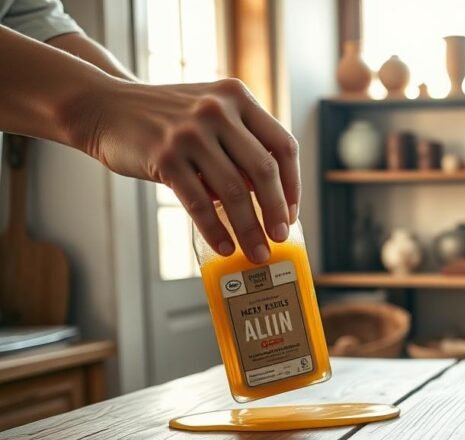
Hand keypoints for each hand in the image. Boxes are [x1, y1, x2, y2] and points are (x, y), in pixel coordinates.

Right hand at [76, 78, 299, 262]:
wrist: (106, 108)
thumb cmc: (168, 120)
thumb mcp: (211, 115)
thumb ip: (241, 146)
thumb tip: (271, 201)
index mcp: (238, 97)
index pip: (282, 146)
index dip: (293, 184)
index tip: (291, 213)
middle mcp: (217, 110)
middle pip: (263, 170)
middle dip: (276, 211)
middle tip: (279, 237)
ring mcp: (190, 133)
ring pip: (234, 191)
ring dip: (249, 229)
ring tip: (257, 252)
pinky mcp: (165, 156)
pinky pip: (199, 203)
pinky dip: (216, 230)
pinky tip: (225, 246)